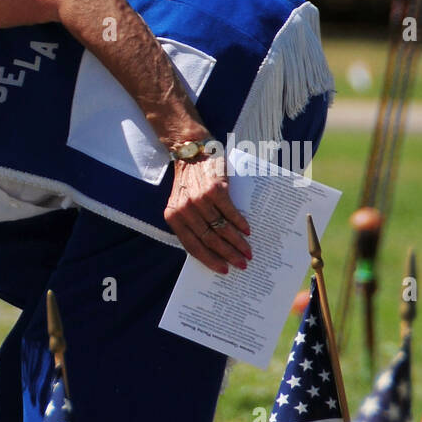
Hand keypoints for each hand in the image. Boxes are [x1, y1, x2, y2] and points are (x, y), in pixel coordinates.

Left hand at [164, 148, 250, 273]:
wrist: (191, 151)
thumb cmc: (188, 181)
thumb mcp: (181, 203)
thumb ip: (190, 222)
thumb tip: (211, 248)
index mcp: (173, 217)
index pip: (192, 245)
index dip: (209, 259)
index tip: (223, 270)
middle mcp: (184, 210)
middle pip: (208, 239)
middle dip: (227, 254)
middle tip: (242, 264)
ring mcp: (199, 200)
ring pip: (220, 228)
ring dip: (237, 243)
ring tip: (248, 251)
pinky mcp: (214, 189)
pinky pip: (229, 212)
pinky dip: (240, 224)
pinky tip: (247, 232)